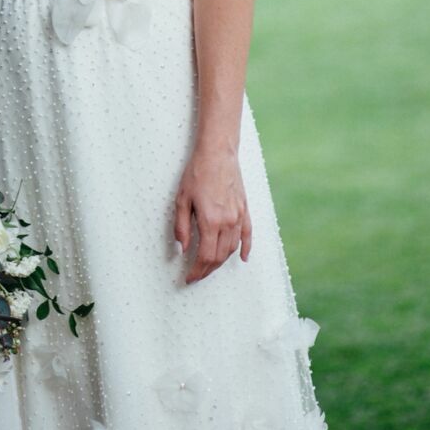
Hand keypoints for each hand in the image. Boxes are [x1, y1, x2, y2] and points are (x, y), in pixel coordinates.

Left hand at [173, 145, 251, 283]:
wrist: (217, 152)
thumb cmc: (197, 172)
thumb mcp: (182, 199)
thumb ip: (182, 227)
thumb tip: (183, 248)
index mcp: (210, 221)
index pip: (205, 256)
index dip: (197, 270)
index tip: (190, 277)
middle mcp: (227, 222)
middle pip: (220, 256)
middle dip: (208, 269)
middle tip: (197, 275)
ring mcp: (239, 216)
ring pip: (232, 248)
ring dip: (222, 261)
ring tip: (211, 267)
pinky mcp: (245, 209)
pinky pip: (248, 234)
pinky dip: (246, 248)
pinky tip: (243, 258)